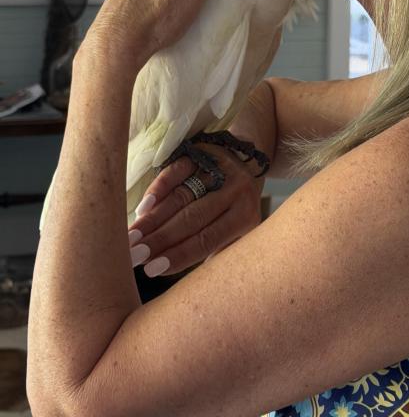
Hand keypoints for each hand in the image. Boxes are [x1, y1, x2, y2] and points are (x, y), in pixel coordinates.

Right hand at [127, 142, 264, 276]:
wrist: (250, 159)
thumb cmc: (236, 209)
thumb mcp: (239, 232)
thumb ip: (216, 253)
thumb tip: (185, 285)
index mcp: (247, 216)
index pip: (207, 239)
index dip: (179, 255)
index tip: (150, 270)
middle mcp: (236, 190)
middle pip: (191, 218)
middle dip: (159, 239)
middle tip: (132, 256)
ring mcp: (220, 168)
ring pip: (181, 196)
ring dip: (153, 219)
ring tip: (130, 238)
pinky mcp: (204, 150)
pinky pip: (177, 171)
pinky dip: (159, 189)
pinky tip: (143, 208)